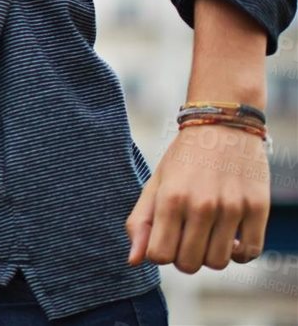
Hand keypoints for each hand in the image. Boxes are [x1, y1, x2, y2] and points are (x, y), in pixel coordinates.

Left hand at [126, 122, 268, 271]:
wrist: (223, 126)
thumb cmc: (184, 160)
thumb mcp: (156, 184)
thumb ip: (140, 222)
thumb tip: (133, 261)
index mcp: (171, 198)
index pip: (159, 256)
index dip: (161, 253)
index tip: (167, 238)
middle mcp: (202, 204)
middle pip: (189, 264)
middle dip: (184, 257)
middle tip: (188, 237)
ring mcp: (232, 207)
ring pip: (218, 262)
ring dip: (211, 255)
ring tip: (209, 234)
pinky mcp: (258, 208)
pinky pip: (249, 253)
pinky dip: (239, 253)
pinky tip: (231, 236)